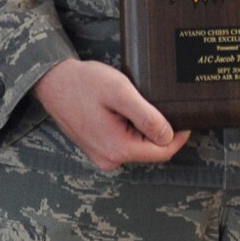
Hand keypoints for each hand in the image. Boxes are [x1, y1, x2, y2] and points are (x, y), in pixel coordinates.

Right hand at [32, 59, 189, 171]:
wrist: (53, 82)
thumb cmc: (84, 83)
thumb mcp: (120, 93)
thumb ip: (146, 117)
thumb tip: (168, 136)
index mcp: (118, 149)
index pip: (162, 152)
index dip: (178, 136)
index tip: (186, 117)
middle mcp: (109, 159)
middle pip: (150, 150)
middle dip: (159, 129)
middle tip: (157, 103)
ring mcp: (102, 155)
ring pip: (137, 145)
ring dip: (144, 128)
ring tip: (136, 103)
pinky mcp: (98, 148)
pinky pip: (124, 142)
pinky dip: (131, 128)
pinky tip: (124, 109)